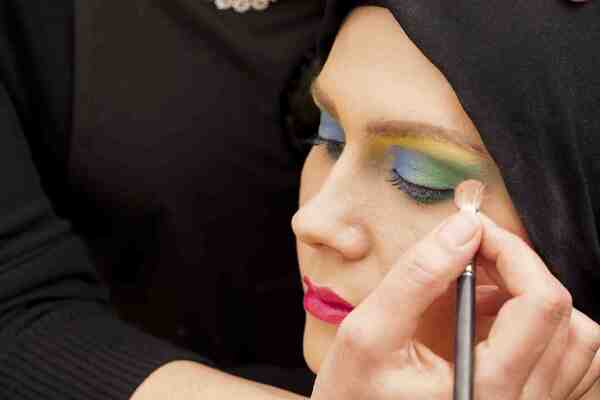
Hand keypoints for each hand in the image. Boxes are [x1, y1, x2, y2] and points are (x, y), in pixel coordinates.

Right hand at [311, 211, 599, 399]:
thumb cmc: (357, 390)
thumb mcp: (368, 331)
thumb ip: (416, 276)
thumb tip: (464, 227)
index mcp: (484, 389)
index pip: (538, 304)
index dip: (512, 252)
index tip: (474, 231)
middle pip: (561, 316)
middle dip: (517, 265)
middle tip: (472, 251)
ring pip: (576, 337)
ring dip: (532, 293)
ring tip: (484, 287)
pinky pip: (569, 358)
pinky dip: (540, 321)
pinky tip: (497, 315)